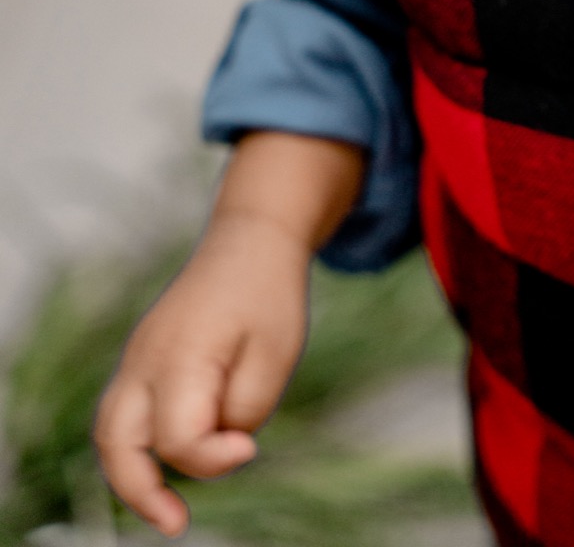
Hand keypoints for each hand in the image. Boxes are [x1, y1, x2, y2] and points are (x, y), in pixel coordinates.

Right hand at [94, 210, 309, 535]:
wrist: (250, 241)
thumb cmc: (267, 297)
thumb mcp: (277, 356)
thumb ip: (244, 413)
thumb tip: (216, 452)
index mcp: (179, 353)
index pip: (177, 437)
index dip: (214, 457)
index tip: (249, 447)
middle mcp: (144, 358)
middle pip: (115, 441)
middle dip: (139, 492)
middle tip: (176, 524)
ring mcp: (136, 358)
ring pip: (110, 432)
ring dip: (132, 476)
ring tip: (168, 511)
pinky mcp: (141, 360)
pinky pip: (125, 415)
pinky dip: (139, 449)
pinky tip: (173, 466)